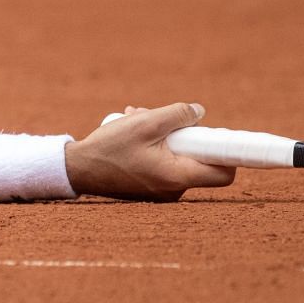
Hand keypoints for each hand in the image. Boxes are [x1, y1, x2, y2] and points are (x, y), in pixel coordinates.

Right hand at [66, 102, 236, 200]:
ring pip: (178, 157)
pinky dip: (154, 146)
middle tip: (160, 119)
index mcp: (177, 176)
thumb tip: (200, 112)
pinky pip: (163, 163)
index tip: (219, 135)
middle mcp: (174, 189)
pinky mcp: (150, 187)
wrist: (77, 170)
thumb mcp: (144, 123)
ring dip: (163, 135)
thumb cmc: (109, 148)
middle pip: (197, 158)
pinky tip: (131, 132)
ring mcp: (161, 190)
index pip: (224, 173)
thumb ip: (177, 115)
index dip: (227, 152)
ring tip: (136, 119)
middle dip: (183, 134)